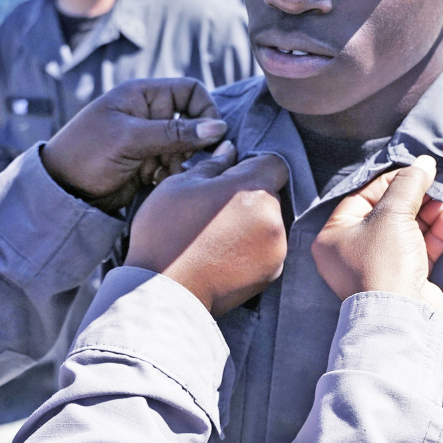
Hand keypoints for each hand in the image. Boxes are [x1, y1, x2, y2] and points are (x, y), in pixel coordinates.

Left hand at [41, 78, 227, 211]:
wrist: (60, 191)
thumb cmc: (87, 154)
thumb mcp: (130, 139)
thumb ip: (175, 132)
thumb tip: (219, 127)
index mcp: (142, 96)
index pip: (190, 91)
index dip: (206, 109)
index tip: (212, 135)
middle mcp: (149, 115)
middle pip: (193, 121)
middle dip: (196, 142)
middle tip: (187, 160)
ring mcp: (149, 141)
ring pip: (187, 147)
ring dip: (184, 161)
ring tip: (168, 173)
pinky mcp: (148, 164)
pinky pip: (175, 165)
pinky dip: (174, 174)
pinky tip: (160, 182)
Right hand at [126, 141, 289, 314]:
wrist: (165, 292)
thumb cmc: (166, 234)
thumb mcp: (179, 187)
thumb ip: (212, 165)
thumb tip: (230, 150)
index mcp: (252, 189)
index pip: (272, 163)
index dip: (252, 164)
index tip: (231, 176)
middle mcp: (273, 217)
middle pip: (270, 194)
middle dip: (248, 196)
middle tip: (214, 209)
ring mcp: (276, 247)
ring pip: (269, 222)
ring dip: (251, 222)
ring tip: (216, 236)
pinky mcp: (273, 271)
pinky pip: (267, 248)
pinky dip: (252, 247)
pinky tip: (223, 254)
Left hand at [312, 156, 442, 315]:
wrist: (401, 315)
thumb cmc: (384, 263)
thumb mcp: (393, 213)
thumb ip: (408, 184)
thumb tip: (424, 163)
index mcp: (335, 234)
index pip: (364, 196)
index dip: (392, 180)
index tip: (416, 170)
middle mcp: (353, 251)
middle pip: (388, 212)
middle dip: (416, 198)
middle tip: (436, 184)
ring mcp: (379, 266)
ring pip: (407, 230)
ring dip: (429, 213)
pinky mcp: (404, 278)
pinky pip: (419, 249)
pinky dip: (435, 233)